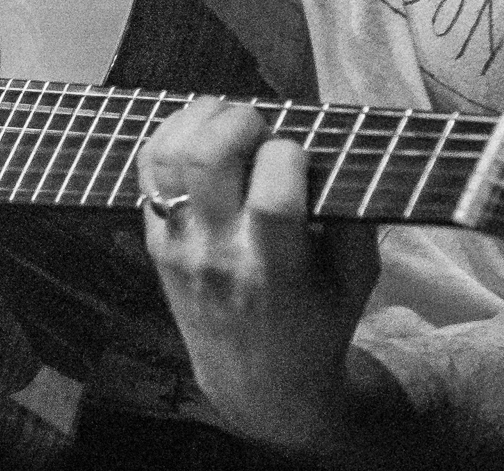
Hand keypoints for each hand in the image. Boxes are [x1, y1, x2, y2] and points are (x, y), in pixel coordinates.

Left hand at [138, 98, 379, 456]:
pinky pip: (147, 171)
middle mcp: (218, 256)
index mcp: (275, 272)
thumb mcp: (355, 281)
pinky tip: (200, 130)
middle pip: (207, 159)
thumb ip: (354, 219)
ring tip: (230, 120)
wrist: (258, 384)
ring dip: (201, 118)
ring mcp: (179, 247)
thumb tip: (336, 156)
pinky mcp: (157, 241)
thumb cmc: (318, 322)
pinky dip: (171, 134)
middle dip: (240, 120)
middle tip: (262, 129)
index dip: (289, 154)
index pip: (272, 198)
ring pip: (168, 156)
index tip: (300, 154)